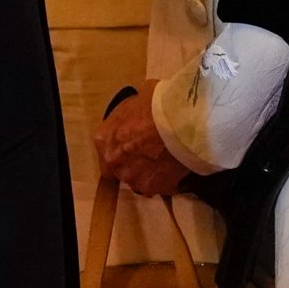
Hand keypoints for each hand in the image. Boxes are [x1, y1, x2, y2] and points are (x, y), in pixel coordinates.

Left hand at [94, 81, 189, 196]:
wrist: (184, 122)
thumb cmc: (159, 104)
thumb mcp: (138, 98)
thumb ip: (131, 114)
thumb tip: (138, 115)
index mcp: (104, 139)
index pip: (106, 151)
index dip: (121, 148)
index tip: (135, 143)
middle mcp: (113, 163)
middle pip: (120, 168)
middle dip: (133, 163)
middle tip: (151, 152)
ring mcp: (133, 178)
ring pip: (139, 179)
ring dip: (149, 173)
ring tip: (167, 160)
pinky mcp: (154, 189)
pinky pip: (158, 186)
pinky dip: (166, 180)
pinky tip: (176, 167)